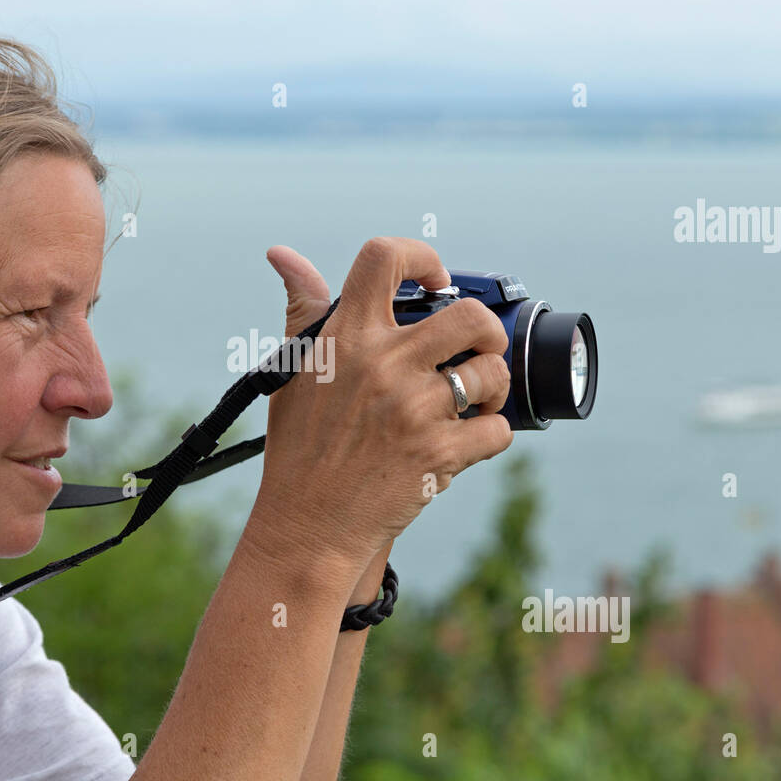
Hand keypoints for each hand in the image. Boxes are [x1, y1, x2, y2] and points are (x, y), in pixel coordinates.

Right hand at [251, 238, 512, 598]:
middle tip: (476, 348)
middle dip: (486, 331)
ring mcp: (413, 410)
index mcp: (345, 338)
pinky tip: (466, 441)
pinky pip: (497, 429)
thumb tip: (282, 254)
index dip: (421, 257)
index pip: (385, 259)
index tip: (434, 279)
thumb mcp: (292, 371)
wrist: (307, 525)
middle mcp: (382, 365)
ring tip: (470, 403)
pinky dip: (491, 436)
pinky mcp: (439, 454)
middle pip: (470, 315)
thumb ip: (303, 310)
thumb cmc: (300, 446)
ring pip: (492, 372)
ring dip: (491, 388)